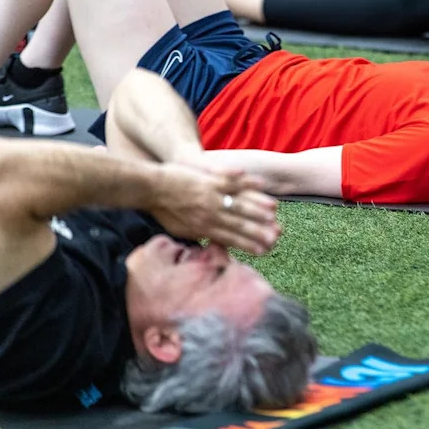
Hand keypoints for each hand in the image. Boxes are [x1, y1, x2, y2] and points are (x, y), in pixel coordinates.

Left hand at [150, 158, 279, 254]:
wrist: (151, 188)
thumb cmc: (164, 210)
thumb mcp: (179, 230)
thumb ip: (199, 236)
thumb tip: (213, 243)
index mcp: (204, 228)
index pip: (231, 238)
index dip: (249, 244)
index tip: (264, 249)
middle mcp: (211, 213)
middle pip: (240, 223)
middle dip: (259, 229)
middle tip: (276, 235)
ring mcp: (212, 196)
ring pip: (240, 203)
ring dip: (259, 207)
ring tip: (275, 211)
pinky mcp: (210, 179)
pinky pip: (233, 181)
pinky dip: (248, 182)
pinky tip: (262, 183)